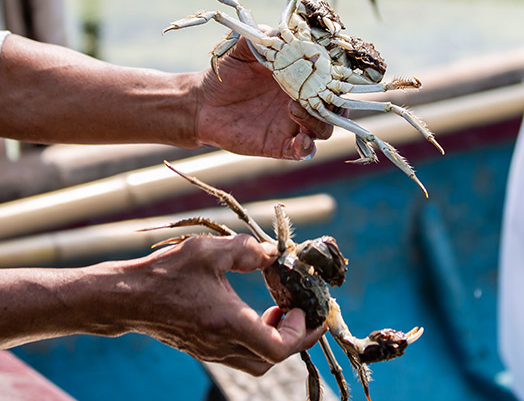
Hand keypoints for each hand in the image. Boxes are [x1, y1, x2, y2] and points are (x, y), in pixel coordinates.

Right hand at [124, 234, 325, 374]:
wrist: (127, 297)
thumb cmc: (166, 274)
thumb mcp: (209, 251)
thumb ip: (246, 251)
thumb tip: (273, 253)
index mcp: (228, 324)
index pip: (279, 348)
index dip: (302, 331)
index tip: (307, 309)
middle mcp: (221, 345)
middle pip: (272, 359)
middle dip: (295, 337)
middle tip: (300, 310)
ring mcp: (210, 351)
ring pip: (256, 362)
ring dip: (275, 340)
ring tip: (277, 310)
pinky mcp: (201, 348)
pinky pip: (239, 354)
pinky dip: (255, 338)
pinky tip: (249, 312)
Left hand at [193, 32, 333, 159]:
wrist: (204, 102)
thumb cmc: (228, 73)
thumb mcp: (243, 49)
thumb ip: (261, 38)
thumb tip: (279, 31)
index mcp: (301, 77)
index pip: (331, 79)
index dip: (338, 76)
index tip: (331, 70)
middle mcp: (302, 101)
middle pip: (335, 106)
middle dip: (334, 102)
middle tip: (316, 94)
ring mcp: (293, 125)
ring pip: (324, 129)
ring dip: (317, 122)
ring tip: (293, 110)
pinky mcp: (280, 145)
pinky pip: (304, 151)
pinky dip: (307, 148)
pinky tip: (300, 141)